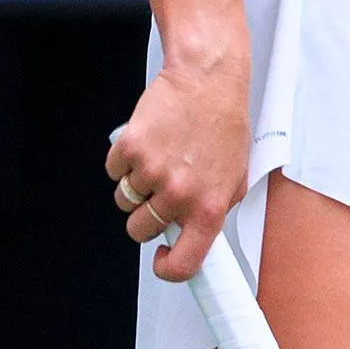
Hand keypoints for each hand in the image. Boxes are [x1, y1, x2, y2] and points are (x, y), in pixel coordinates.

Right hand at [106, 47, 250, 280]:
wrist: (208, 79)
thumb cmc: (224, 124)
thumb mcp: (236, 175)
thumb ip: (214, 210)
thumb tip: (193, 238)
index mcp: (209, 208)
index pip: (183, 264)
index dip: (167, 269)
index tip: (162, 258)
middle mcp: (179, 195)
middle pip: (139, 230)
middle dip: (146, 214)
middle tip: (162, 187)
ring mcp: (152, 172)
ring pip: (125, 200)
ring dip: (136, 185)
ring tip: (161, 156)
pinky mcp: (130, 149)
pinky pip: (113, 171)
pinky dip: (124, 160)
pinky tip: (148, 141)